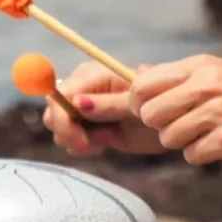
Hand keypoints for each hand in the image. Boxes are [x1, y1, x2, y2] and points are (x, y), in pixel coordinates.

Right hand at [40, 60, 164, 156]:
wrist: (169, 121)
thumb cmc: (158, 105)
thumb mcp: (137, 106)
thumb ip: (108, 104)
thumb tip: (77, 102)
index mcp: (92, 75)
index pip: (58, 96)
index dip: (63, 120)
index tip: (82, 142)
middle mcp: (81, 88)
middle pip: (52, 112)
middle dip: (70, 133)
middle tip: (102, 141)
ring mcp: (82, 107)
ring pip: (58, 129)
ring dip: (81, 140)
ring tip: (111, 137)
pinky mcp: (85, 124)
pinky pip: (69, 139)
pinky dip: (85, 146)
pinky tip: (107, 141)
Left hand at [127, 54, 221, 166]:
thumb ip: (180, 75)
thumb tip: (139, 73)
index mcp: (201, 66)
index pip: (144, 84)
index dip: (140, 104)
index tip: (153, 113)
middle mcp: (206, 85)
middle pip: (150, 113)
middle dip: (161, 126)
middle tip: (182, 128)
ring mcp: (218, 112)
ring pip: (169, 137)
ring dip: (183, 143)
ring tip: (206, 136)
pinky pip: (192, 155)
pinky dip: (202, 155)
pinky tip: (220, 146)